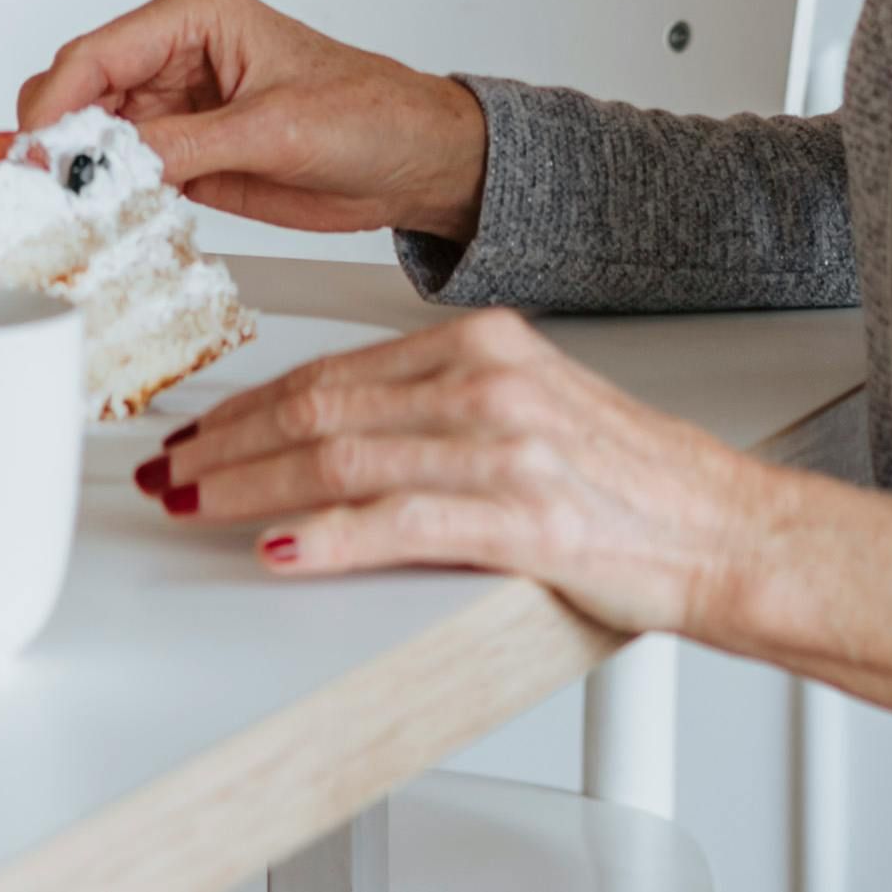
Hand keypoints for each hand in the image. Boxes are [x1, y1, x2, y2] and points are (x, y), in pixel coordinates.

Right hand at [0, 0, 491, 239]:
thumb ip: (189, 144)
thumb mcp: (278, 129)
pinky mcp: (184, 156)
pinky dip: (98, 197)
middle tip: (21, 187)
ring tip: (37, 209)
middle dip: (47, 138)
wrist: (415, 163)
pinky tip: (80, 219)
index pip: (98, 53)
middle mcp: (173, 57)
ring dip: (65, 173)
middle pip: (78, 92)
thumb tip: (113, 164)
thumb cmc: (372, 114)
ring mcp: (174, 109)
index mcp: (195, 16)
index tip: (28, 150)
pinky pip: (122, 174)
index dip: (54, 103)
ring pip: (90, 137)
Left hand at [143, 310, 782, 638]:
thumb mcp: (527, 406)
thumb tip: (333, 430)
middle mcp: (486, 381)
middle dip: (227, 443)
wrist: (726, 530)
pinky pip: (398, 524)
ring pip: (340, 461)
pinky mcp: (522, 520)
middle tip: (166, 470)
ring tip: (193, 505)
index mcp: (483, 343)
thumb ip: (438, 403)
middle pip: (320, 409)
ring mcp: (503, 448)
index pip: (333, 371)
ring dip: (248, 486)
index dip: (249, 404)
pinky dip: (325, 539)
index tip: (197, 429)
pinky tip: (277, 548)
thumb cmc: (630, 483)